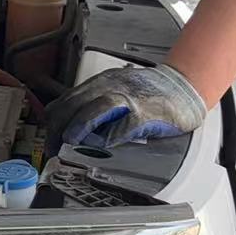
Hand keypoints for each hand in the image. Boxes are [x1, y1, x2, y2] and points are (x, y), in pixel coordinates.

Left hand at [47, 64, 206, 147]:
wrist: (184, 86)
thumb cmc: (152, 94)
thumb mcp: (117, 94)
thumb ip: (96, 111)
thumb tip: (73, 136)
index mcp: (100, 83)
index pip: (65, 101)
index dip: (53, 124)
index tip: (50, 143)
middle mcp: (110, 86)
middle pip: (74, 102)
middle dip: (59, 128)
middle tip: (55, 150)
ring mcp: (129, 97)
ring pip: (96, 106)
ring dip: (80, 126)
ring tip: (70, 142)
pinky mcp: (147, 110)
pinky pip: (127, 122)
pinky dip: (113, 135)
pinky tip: (104, 146)